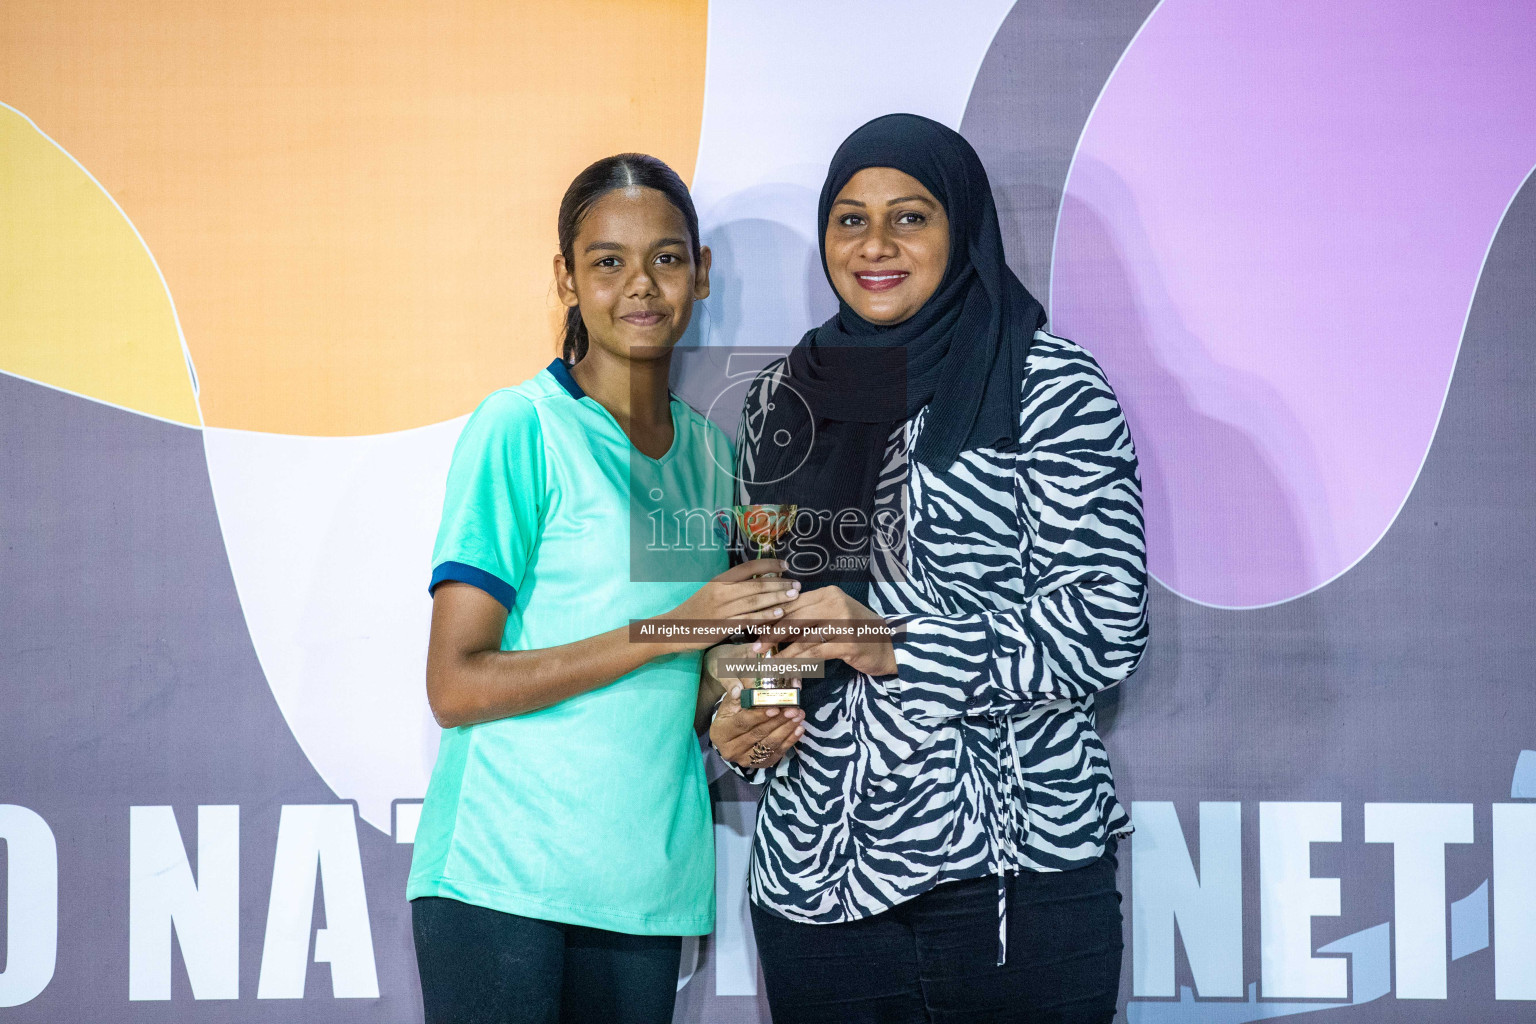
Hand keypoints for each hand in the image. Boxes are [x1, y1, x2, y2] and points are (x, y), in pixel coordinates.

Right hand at [658, 560, 800, 650]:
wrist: (674, 629)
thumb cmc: (696, 611)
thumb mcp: (712, 592)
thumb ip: (732, 587)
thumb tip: (759, 580)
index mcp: (720, 580)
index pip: (749, 567)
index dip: (769, 565)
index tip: (785, 566)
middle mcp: (721, 591)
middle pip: (755, 584)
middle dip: (779, 583)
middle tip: (797, 584)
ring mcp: (722, 609)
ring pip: (754, 600)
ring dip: (777, 597)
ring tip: (794, 596)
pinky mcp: (722, 626)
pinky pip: (748, 619)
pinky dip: (765, 616)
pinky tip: (779, 614)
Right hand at [709, 676, 805, 770]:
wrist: (733, 731)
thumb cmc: (734, 711)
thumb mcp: (732, 701)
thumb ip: (739, 696)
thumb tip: (740, 689)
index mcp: (720, 732)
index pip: (742, 723)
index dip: (760, 715)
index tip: (776, 707)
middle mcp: (730, 750)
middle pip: (758, 734)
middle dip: (778, 721)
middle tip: (794, 709)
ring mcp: (744, 759)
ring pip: (769, 745)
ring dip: (787, 730)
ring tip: (799, 716)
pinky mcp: (757, 765)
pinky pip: (777, 753)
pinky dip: (790, 741)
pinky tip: (799, 729)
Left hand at [759, 585, 897, 677]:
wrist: (891, 645)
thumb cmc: (857, 631)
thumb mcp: (834, 616)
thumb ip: (809, 617)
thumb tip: (775, 625)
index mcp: (828, 593)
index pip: (792, 603)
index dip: (771, 617)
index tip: (754, 629)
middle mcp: (835, 604)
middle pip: (794, 618)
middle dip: (771, 634)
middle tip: (755, 648)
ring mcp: (843, 623)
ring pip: (803, 638)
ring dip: (782, 652)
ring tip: (767, 663)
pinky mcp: (848, 643)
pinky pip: (816, 653)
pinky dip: (799, 662)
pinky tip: (788, 670)